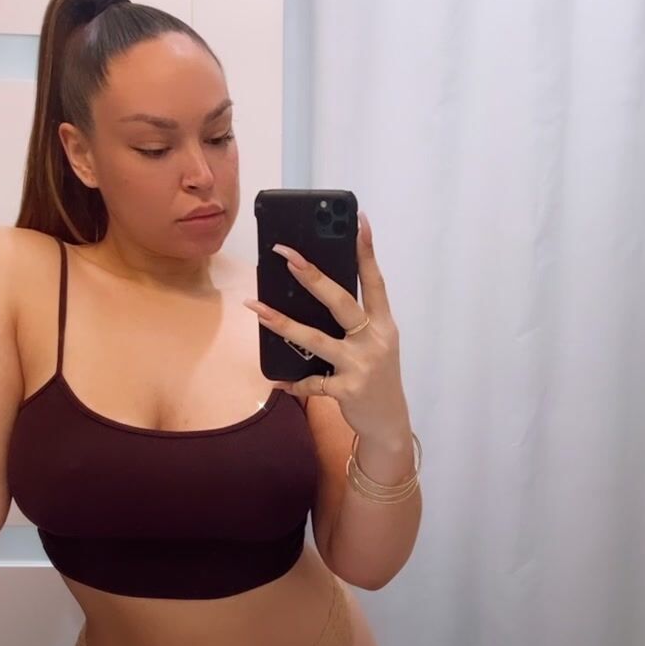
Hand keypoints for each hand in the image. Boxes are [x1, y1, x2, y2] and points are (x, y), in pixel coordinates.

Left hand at [243, 212, 408, 440]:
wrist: (389, 423)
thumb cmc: (377, 376)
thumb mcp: (377, 344)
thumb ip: (356, 322)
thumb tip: (318, 293)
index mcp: (384, 324)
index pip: (375, 281)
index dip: (367, 252)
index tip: (359, 222)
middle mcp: (375, 341)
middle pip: (341, 302)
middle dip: (313, 277)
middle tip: (287, 256)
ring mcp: (361, 365)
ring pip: (316, 339)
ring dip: (282, 323)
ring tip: (255, 308)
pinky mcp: (347, 390)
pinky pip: (312, 382)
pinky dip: (294, 382)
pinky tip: (278, 381)